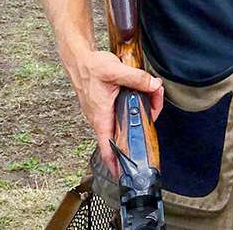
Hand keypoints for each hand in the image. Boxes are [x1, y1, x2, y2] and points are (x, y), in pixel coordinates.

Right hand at [65, 48, 164, 176]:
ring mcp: (100, 113)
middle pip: (121, 134)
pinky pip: (118, 115)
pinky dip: (131, 110)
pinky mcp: (103, 107)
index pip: (107, 146)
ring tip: (152, 102)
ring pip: (121, 123)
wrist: (79, 59)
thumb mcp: (116, 70)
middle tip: (154, 113)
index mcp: (100, 116)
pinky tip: (141, 100)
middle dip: (139, 129)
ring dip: (137, 116)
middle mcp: (99, 118)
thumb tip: (154, 85)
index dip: (116, 162)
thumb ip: (137, 78)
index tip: (123, 174)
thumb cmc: (91, 67)